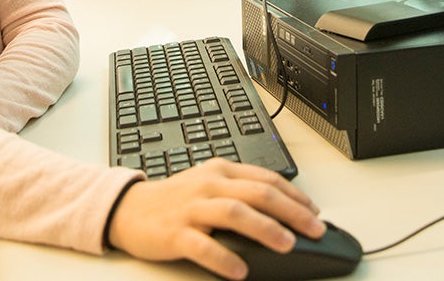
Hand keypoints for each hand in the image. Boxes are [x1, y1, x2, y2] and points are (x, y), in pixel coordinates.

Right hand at [106, 158, 325, 279]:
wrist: (128, 209)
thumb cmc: (175, 200)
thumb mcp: (209, 184)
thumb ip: (240, 190)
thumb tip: (282, 208)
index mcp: (222, 172)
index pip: (266, 179)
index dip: (295, 196)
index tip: (315, 212)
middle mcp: (209, 185)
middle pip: (257, 193)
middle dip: (291, 211)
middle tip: (314, 229)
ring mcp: (191, 208)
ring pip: (234, 213)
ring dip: (265, 228)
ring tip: (287, 245)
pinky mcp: (175, 232)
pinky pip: (202, 245)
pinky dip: (224, 258)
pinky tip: (240, 271)